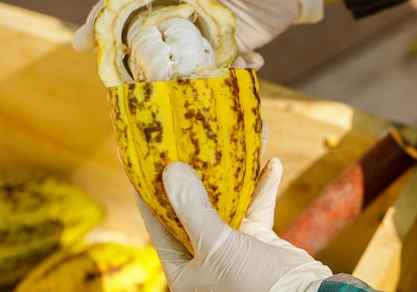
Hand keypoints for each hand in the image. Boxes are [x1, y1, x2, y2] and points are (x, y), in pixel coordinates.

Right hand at [73, 0, 324, 68]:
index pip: (128, 5)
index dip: (101, 21)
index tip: (81, 43)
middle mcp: (181, 18)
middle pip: (145, 41)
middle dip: (131, 64)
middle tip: (121, 87)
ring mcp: (202, 39)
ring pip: (178, 64)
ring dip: (176, 80)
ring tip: (175, 96)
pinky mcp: (224, 55)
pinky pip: (214, 73)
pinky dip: (221, 79)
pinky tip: (238, 76)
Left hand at [136, 158, 332, 291]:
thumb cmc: (254, 286)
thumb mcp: (217, 247)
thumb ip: (193, 209)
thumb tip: (171, 171)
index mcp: (183, 268)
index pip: (157, 224)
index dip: (150, 192)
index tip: (145, 160)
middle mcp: (203, 256)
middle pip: (194, 206)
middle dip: (197, 173)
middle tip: (190, 140)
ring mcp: (231, 246)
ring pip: (228, 201)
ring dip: (236, 173)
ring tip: (238, 139)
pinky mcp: (258, 239)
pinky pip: (256, 206)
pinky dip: (263, 187)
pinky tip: (271, 164)